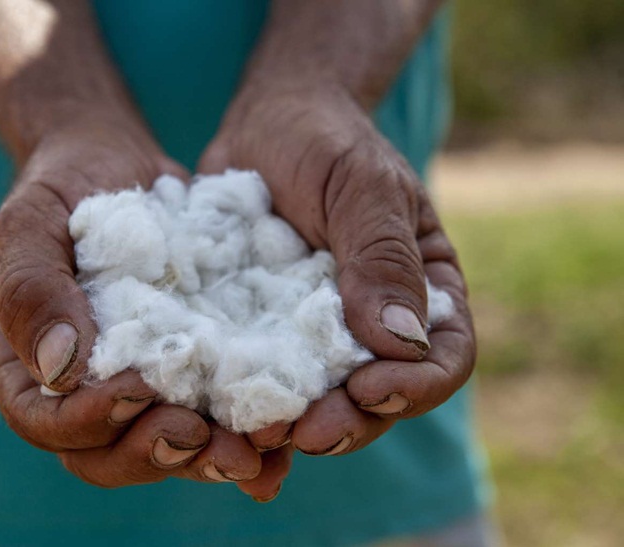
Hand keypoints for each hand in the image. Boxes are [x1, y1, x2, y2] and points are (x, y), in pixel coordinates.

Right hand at [0, 119, 268, 486]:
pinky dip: (241, 434)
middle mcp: (79, 389)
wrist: (114, 165)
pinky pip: (210, 415)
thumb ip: (30, 290)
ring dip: (205, 458)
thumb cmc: (60, 189)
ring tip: (251, 452)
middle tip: (197, 436)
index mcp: (27, 366)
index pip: (45, 420)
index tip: (136, 389)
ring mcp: (137, 383)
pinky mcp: (188, 368)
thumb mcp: (30, 224)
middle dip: (152, 452)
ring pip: (163, 445)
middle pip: (104, 453)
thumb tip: (58, 369)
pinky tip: (278, 442)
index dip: (87, 420)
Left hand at [199, 83, 475, 456]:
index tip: (371, 389)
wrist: (264, 124)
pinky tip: (222, 428)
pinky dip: (245, 409)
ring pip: (317, 401)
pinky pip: (259, 380)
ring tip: (257, 436)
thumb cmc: (325, 139)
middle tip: (305, 433)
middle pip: (378, 396)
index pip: (443, 354)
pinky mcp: (260, 332)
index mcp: (421, 289)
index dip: (416, 386)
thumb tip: (404, 343)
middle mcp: (372, 321)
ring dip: (294, 428)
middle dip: (348, 422)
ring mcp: (313, 333)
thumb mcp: (362, 185)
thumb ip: (383, 257)